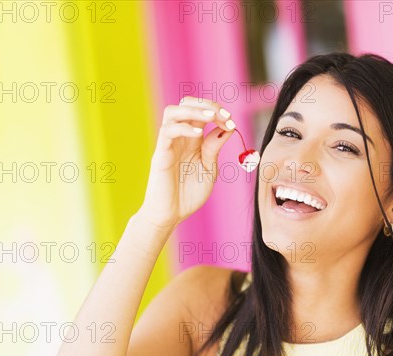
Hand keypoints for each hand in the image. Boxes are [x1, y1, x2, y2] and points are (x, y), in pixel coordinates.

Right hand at [137, 97, 236, 230]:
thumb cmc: (189, 194)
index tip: (231, 122)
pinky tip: (199, 134)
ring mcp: (169, 143)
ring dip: (194, 109)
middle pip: (186, 104)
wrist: (171, 215)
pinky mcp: (160, 153)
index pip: (201, 112)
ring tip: (211, 116)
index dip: (217, 112)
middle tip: (223, 115)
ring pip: (173, 111)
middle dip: (207, 104)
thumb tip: (227, 127)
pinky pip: (167, 131)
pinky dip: (184, 127)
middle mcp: (180, 137)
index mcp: (193, 139)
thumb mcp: (209, 169)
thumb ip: (215, 148)